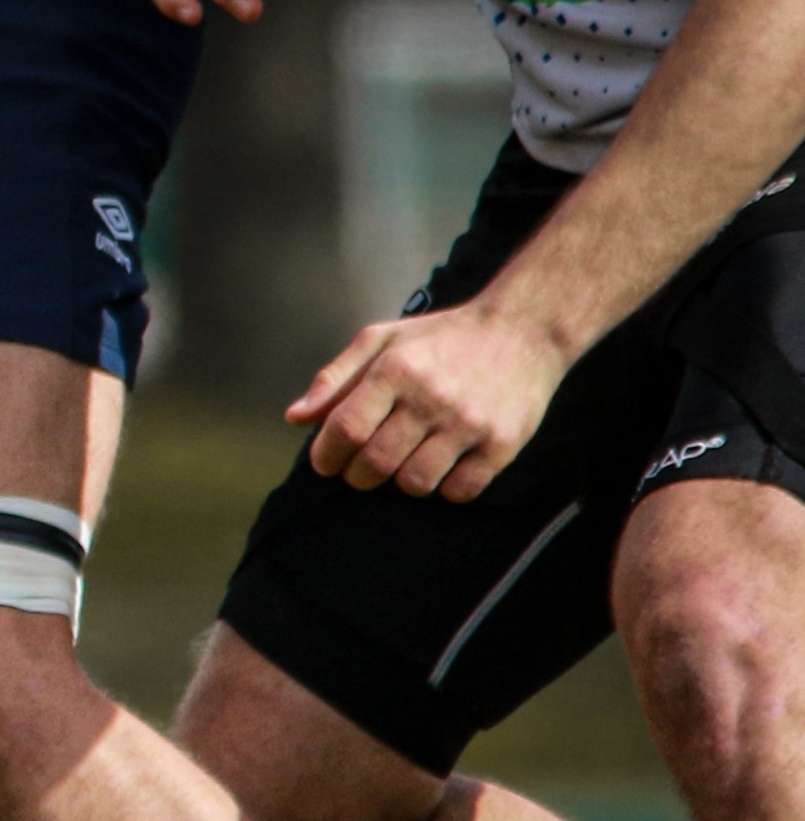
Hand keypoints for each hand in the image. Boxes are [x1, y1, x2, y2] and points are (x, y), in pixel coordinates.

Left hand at [289, 299, 571, 498]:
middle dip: (358, 475)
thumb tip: (295, 418)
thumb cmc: (442, 338)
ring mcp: (469, 422)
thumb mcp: (383, 340)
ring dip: (401, 482)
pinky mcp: (503, 442)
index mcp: (396, 369)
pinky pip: (461, 490)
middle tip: (362, 469)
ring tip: (404, 464)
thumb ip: (335, 378)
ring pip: (415, 482)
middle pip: (376, 462)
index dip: (327, 455)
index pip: (346, 429)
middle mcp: (432, 397)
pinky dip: (446, 488)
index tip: (327, 462)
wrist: (524, 329)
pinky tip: (444, 467)